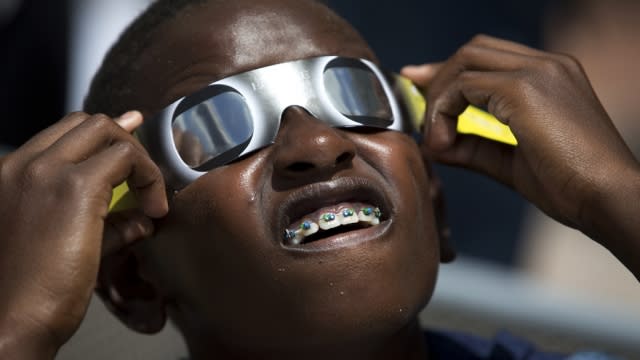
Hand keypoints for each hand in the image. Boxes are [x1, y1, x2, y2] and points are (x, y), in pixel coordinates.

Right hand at [0, 111, 166, 356]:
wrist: (10, 320)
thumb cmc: (32, 291)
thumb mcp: (62, 243)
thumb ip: (104, 224)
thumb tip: (142, 220)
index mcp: (10, 174)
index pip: (62, 134)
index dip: (104, 137)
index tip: (132, 141)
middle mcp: (23, 164)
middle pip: (85, 122)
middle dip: (122, 142)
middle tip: (144, 175)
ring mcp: (46, 171)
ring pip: (105, 130)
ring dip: (136, 158)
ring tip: (150, 199)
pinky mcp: (75, 187)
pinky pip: (126, 157)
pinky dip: (148, 177)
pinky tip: (154, 210)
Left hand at [402, 34, 637, 231]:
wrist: (607, 198)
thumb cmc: (570, 185)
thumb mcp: (512, 162)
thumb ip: (474, 146)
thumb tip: (436, 143)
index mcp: (550, 76)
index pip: (488, 58)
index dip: (450, 74)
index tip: (423, 92)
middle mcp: (546, 65)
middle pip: (473, 51)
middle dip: (438, 79)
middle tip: (421, 113)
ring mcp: (537, 72)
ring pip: (465, 62)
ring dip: (440, 98)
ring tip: (438, 138)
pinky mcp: (524, 89)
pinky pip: (464, 86)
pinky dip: (444, 111)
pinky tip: (445, 142)